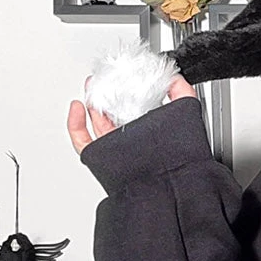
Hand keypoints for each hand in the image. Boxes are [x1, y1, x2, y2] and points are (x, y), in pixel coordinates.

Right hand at [66, 73, 196, 156]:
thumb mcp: (185, 117)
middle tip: (104, 79)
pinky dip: (74, 124)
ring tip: (91, 86)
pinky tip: (77, 108)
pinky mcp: (100, 156)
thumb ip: (182, 95)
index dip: (128, 93)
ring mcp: (114, 148)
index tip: (124, 77)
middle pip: (114, 115)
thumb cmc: (174, 157)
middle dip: (106, 94)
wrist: (164, 183)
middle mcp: (131, 141)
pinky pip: (81, 140)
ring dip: (91, 102)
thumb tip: (174, 77)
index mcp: (148, 133)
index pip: (136, 110)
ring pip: (97, 123)